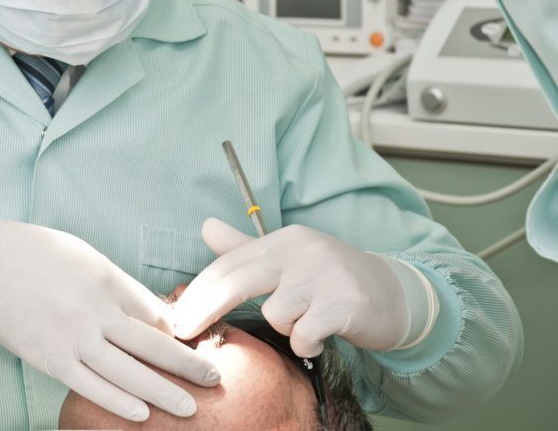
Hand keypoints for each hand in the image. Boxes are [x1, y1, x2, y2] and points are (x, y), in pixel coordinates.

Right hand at [0, 221, 219, 421]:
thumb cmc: (35, 254)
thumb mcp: (85, 256)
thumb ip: (119, 285)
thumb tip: (152, 315)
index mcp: (106, 278)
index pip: (153, 312)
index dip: (179, 332)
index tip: (196, 345)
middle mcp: (94, 310)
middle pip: (150, 344)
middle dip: (186, 364)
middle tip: (214, 378)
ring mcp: (71, 337)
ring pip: (126, 372)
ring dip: (161, 392)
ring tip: (189, 408)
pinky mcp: (49, 358)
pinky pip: (89, 385)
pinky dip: (117, 401)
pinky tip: (141, 413)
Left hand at [172, 219, 410, 356]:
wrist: (393, 295)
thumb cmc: (330, 280)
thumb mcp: (288, 260)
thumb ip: (245, 248)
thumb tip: (205, 226)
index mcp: (284, 240)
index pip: (230, 264)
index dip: (198, 291)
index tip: (175, 317)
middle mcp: (303, 250)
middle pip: (239, 282)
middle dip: (205, 309)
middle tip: (183, 333)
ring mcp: (325, 275)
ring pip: (276, 315)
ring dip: (287, 328)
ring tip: (307, 322)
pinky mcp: (345, 302)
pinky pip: (304, 334)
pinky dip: (308, 343)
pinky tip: (321, 336)